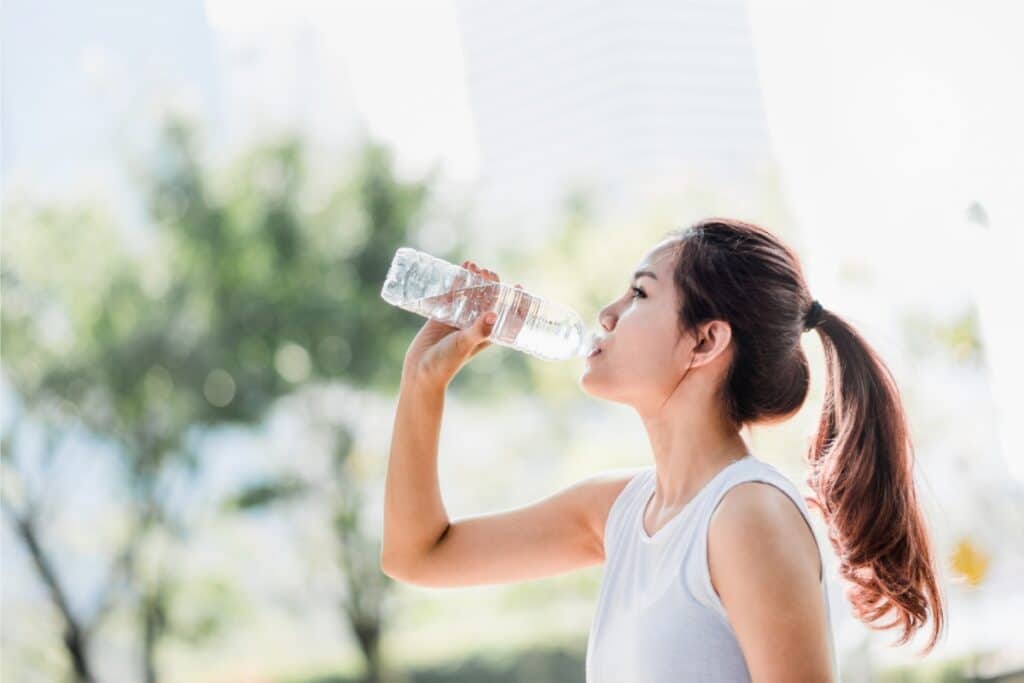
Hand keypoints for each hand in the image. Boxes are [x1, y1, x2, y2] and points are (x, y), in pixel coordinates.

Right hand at [401, 260, 522, 387]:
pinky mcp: (443, 315)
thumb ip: (478, 330)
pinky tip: (458, 269)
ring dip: (473, 279)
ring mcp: (459, 319)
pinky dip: (456, 282)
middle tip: (487, 272)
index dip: (515, 302)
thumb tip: (493, 314)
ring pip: (470, 294)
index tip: (519, 286)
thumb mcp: (464, 344)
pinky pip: (452, 294)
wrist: (420, 370)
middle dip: (490, 284)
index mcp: (487, 334)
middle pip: (488, 299)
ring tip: (472, 265)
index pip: (506, 315)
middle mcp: (475, 325)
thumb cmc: (446, 363)